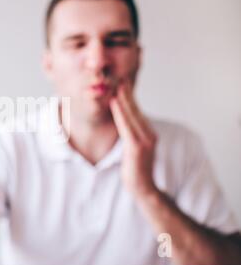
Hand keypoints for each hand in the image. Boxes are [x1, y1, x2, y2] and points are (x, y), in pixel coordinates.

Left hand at [109, 81, 157, 196]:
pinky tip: (115, 101)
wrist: (143, 189)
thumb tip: (123, 124)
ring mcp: (145, 140)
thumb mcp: (133, 149)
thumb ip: (130, 135)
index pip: (137, 111)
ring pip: (131, 114)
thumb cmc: (135, 170)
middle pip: (135, 109)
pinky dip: (121, 112)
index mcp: (148, 133)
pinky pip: (126, 125)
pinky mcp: (137, 147)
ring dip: (123, 97)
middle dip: (126, 92)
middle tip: (119, 75)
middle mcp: (149, 134)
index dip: (129, 96)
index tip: (122, 81)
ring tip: (117, 83)